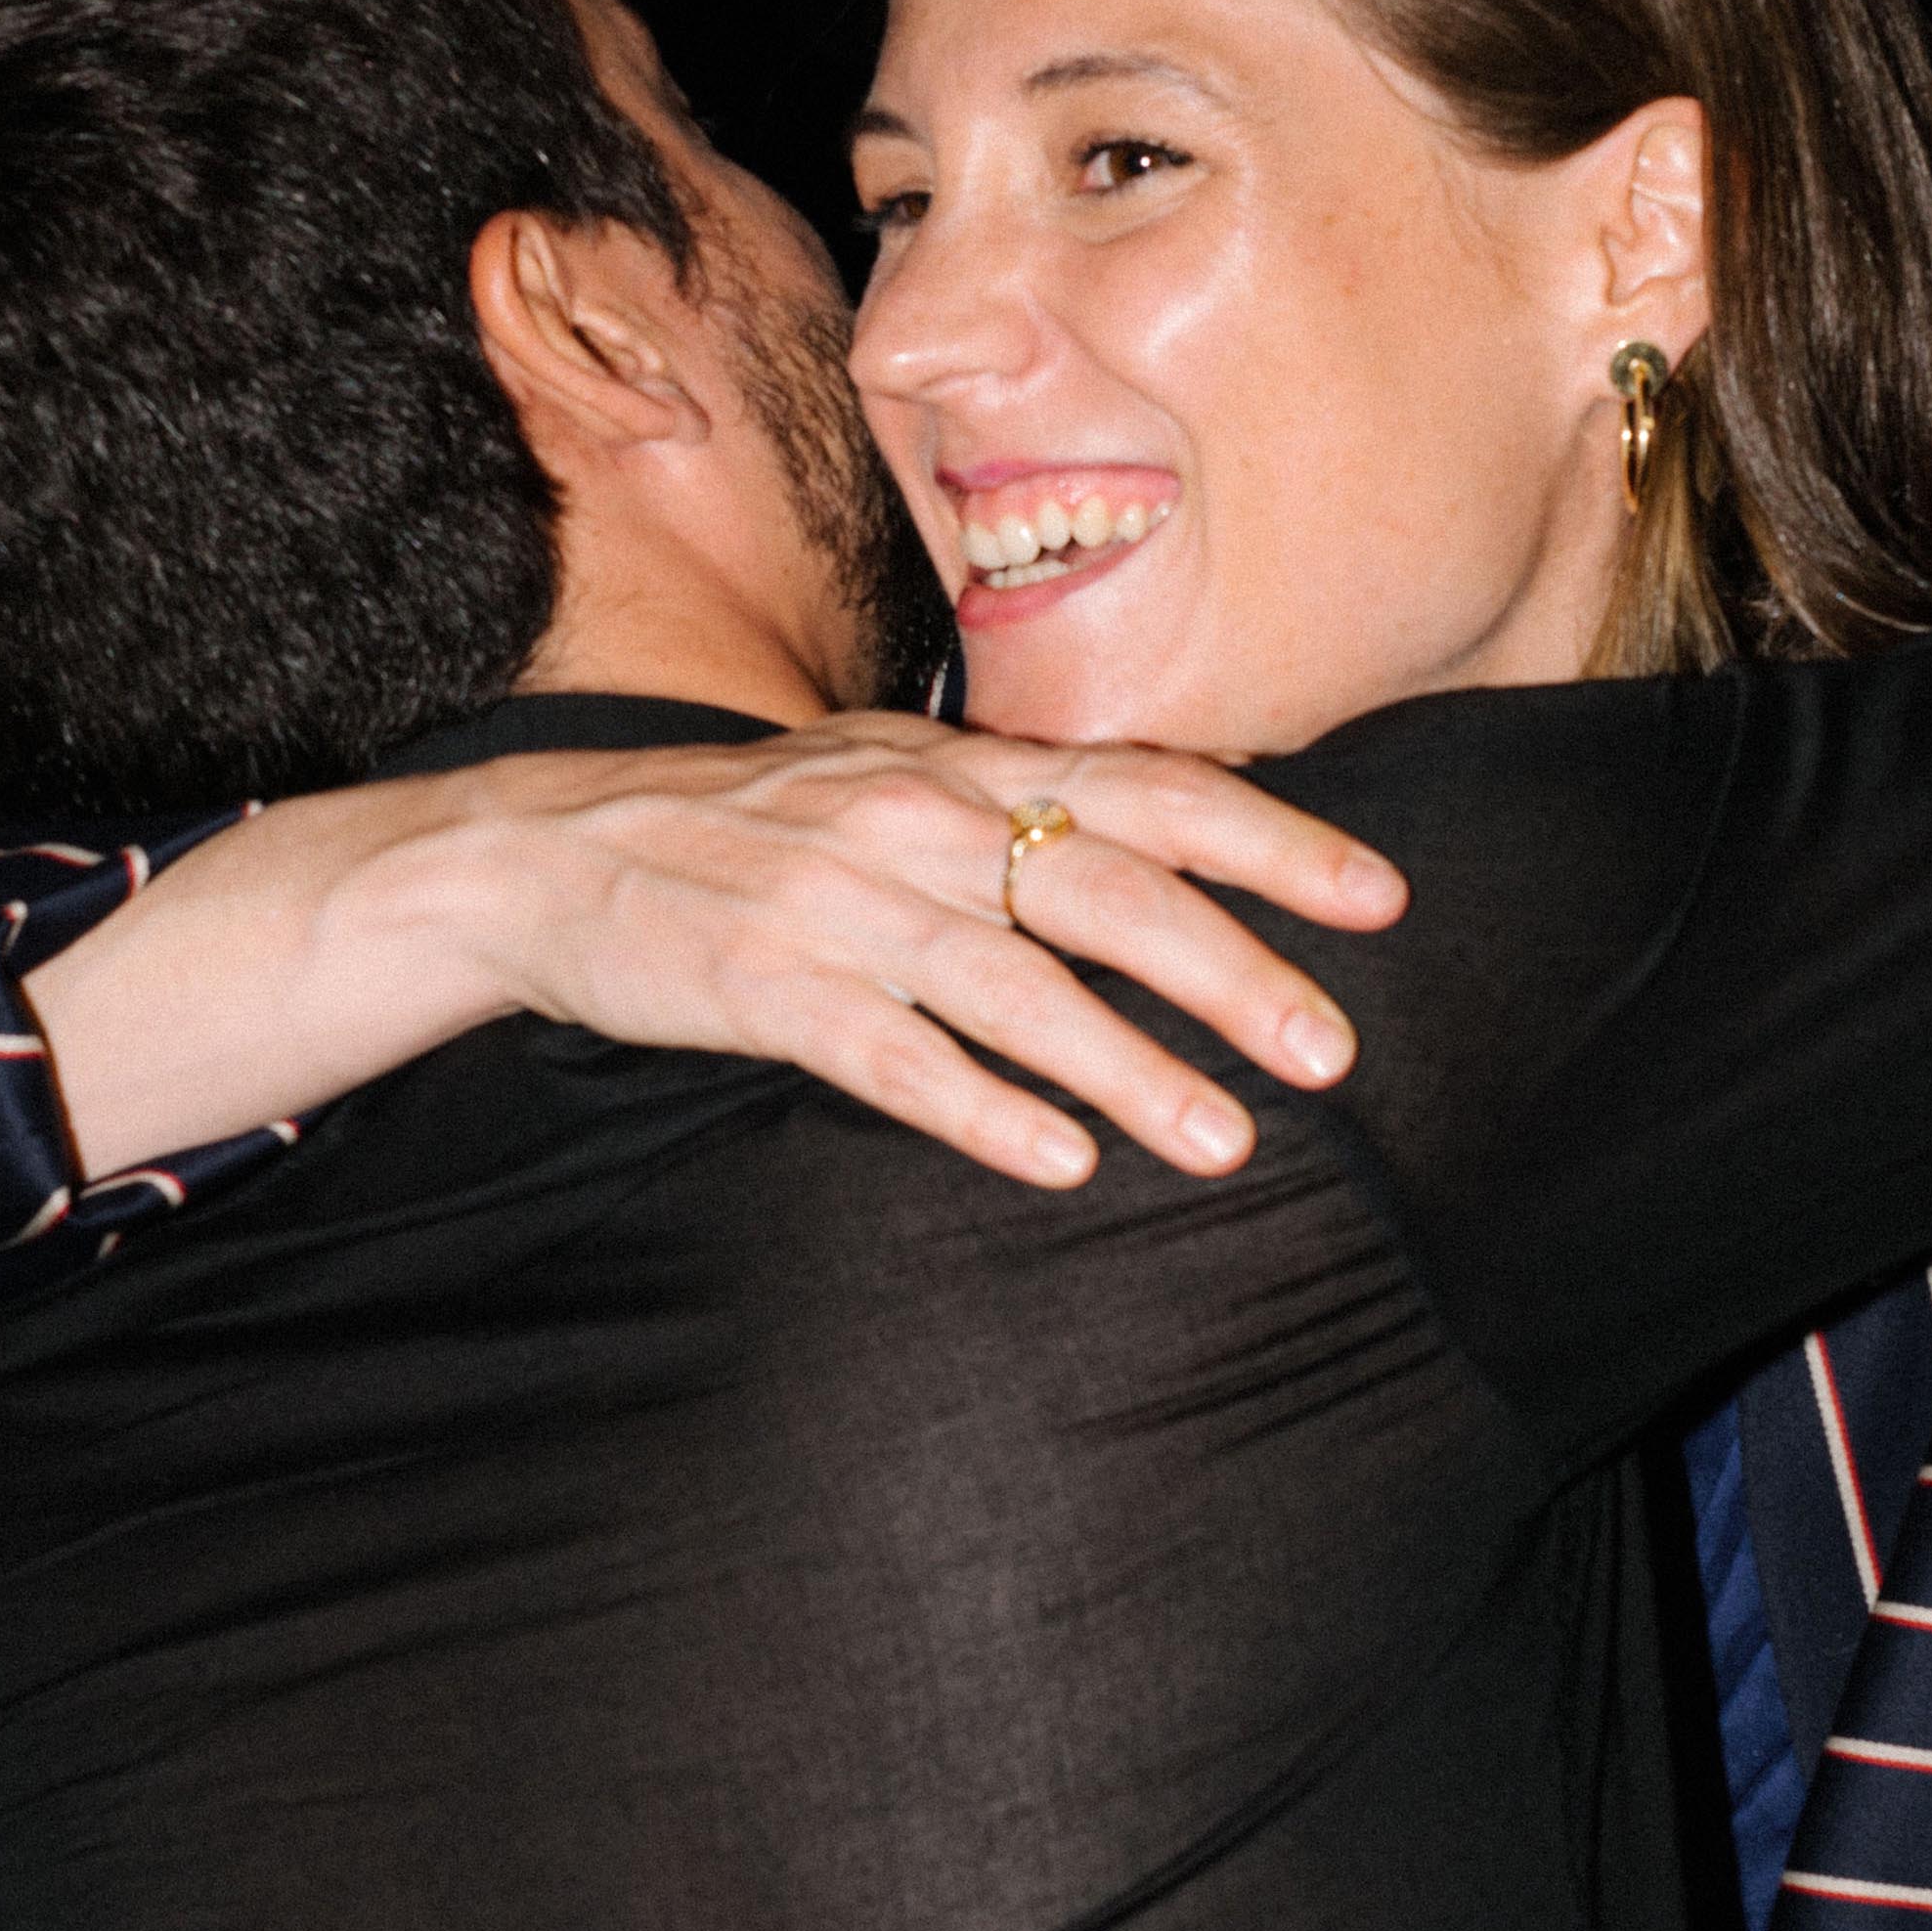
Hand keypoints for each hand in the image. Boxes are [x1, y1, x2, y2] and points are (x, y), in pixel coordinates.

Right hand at [454, 713, 1407, 1187]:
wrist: (550, 853)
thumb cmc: (745, 825)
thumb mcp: (887, 777)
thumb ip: (1019, 800)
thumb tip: (1178, 821)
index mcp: (957, 769)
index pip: (1149, 791)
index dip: (1272, 844)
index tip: (1381, 900)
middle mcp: (915, 823)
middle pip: (1107, 891)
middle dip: (1233, 974)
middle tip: (1330, 1054)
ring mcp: (840, 906)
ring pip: (1016, 988)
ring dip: (1130, 1068)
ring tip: (1224, 1143)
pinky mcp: (767, 989)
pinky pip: (894, 1057)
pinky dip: (983, 1109)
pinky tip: (1063, 1161)